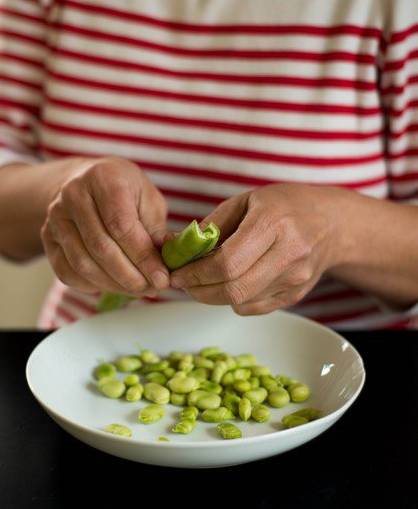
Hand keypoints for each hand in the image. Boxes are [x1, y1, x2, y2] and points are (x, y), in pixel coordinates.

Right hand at [41, 157, 169, 295]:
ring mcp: (55, 217)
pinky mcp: (47, 237)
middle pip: (100, 247)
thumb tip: (168, 261)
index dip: (144, 258)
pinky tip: (113, 285)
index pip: (121, 225)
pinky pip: (67, 272)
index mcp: (103, 179)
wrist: (85, 181)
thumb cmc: (124, 191)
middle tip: (152, 289)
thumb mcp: (148, 199)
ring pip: (83, 263)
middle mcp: (73, 195)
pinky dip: (92, 286)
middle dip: (130, 276)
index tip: (163, 279)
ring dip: (113, 285)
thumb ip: (156, 230)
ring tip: (138, 289)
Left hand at [169, 183, 342, 314]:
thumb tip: (176, 247)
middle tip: (184, 283)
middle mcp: (289, 254)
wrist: (331, 223)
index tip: (177, 273)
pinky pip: (253, 307)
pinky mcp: (295, 295)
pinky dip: (234, 299)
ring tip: (203, 279)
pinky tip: (231, 282)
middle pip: (234, 289)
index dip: (196, 273)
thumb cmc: (283, 206)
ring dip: (213, 295)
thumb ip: (212, 225)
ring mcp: (295, 279)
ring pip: (241, 301)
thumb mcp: (246, 201)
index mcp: (273, 223)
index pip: (227, 263)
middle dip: (200, 290)